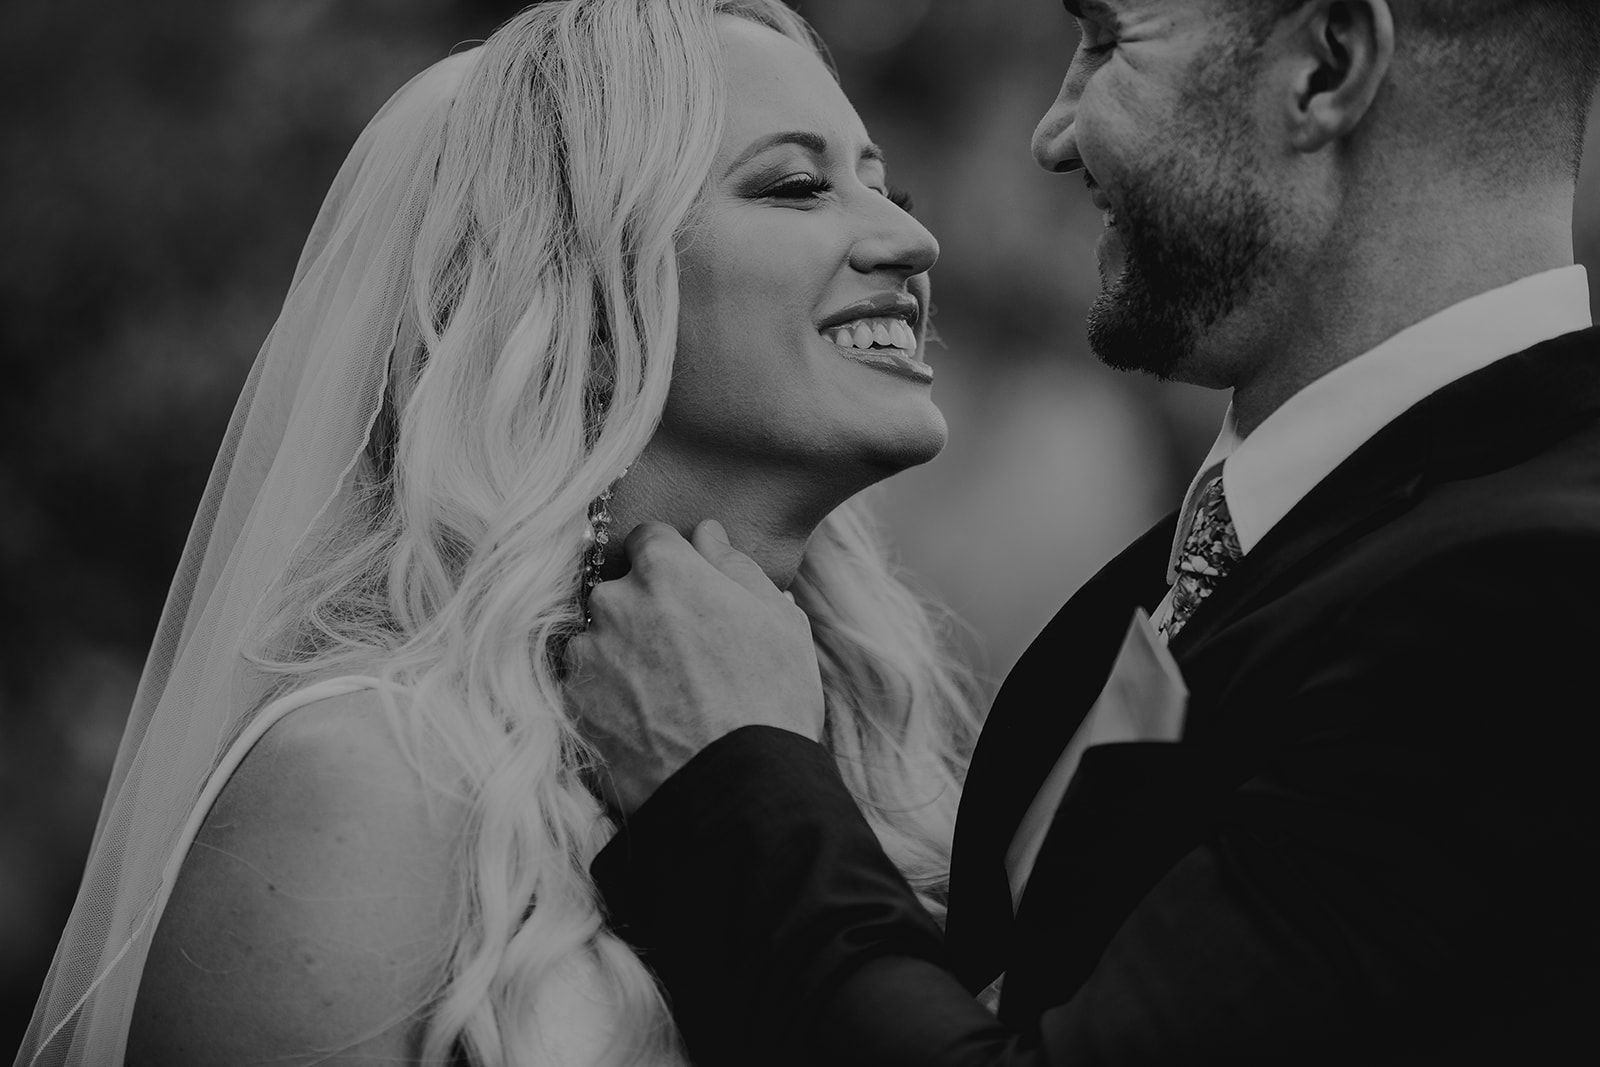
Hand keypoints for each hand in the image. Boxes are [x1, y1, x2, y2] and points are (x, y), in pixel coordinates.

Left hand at [565, 519, 824, 814]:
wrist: (737, 790)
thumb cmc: (771, 700)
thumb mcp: (778, 621)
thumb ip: (735, 566)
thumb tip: (706, 534)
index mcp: (665, 570)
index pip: (651, 539)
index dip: (673, 564)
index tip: (690, 593)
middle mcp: (613, 604)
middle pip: (619, 590)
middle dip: (644, 610)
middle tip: (685, 654)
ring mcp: (586, 658)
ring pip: (598, 640)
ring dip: (621, 656)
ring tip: (666, 698)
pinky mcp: (572, 708)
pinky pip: (586, 688)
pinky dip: (608, 700)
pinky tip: (646, 724)